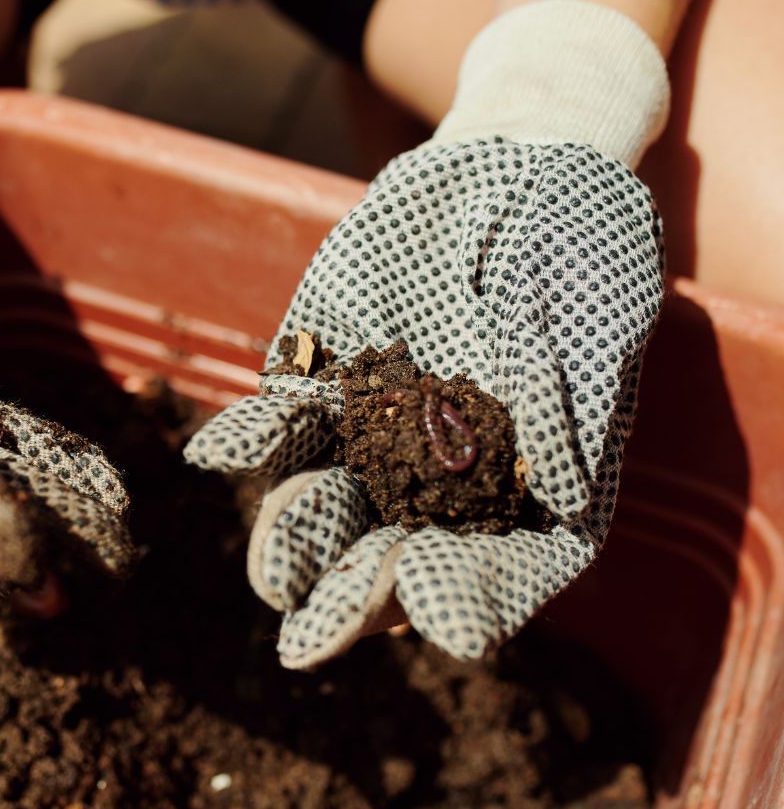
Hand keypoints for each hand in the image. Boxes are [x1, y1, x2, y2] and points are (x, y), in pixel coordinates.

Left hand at [185, 1, 667, 666]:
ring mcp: (374, 439)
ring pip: (329, 501)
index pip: (505, 570)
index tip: (437, 614)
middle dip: (355, 595)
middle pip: (400, 556)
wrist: (509, 168)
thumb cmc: (574, 243)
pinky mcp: (317, 387)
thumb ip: (566, 398)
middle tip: (311, 640)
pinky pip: (280, 421)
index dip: (471, 596)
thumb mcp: (591, 313)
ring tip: (272, 565)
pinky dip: (252, 435)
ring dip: (296, 532)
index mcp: (527, 491)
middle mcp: (444, 482)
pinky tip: (216, 452)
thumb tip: (555, 491)